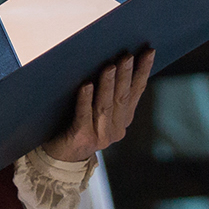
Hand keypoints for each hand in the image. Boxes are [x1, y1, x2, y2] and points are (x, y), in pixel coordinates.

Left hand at [39, 50, 153, 163]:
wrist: (59, 156)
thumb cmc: (76, 124)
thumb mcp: (97, 110)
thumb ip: (107, 92)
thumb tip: (111, 59)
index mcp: (123, 119)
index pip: (136, 91)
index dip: (143, 71)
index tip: (148, 51)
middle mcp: (115, 128)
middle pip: (122, 97)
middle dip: (126, 75)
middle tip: (127, 55)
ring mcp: (100, 135)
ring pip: (105, 106)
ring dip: (108, 84)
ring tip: (110, 66)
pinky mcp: (82, 138)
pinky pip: (84, 116)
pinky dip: (85, 100)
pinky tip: (86, 85)